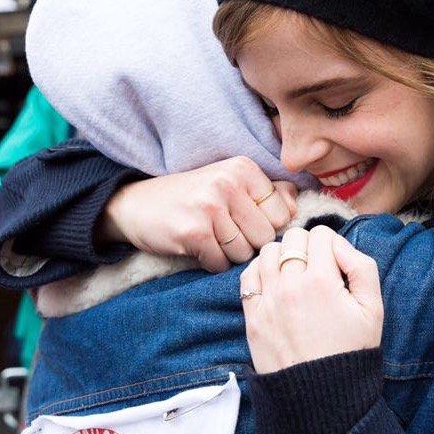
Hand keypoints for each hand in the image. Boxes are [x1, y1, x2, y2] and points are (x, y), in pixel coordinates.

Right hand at [100, 157, 298, 272]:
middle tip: (223, 233)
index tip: (242, 220)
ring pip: (244, 253)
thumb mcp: (229, 183)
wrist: (135, 205)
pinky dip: (209, 263)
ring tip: (210, 238)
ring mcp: (209, 207)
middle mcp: (227, 183)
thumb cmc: (190, 197)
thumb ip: (268, 191)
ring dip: (228, 255)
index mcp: (243, 168)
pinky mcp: (193, 232)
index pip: (281, 214)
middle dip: (247, 243)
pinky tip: (196, 247)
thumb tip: (297, 205)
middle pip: (264, 237)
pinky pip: (220, 264)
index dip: (264, 226)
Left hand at [240, 226, 382, 373]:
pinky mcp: (253, 317)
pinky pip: (248, 277)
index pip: (320, 234)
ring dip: (282, 256)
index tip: (334, 263)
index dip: (331, 244)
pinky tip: (274, 283)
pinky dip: (260, 271)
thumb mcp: (373, 309)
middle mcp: (290, 286)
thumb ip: (362, 267)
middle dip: (307, 246)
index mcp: (322, 280)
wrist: (320, 394)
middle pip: (292, 238)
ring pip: (267, 252)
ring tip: (294, 274)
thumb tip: (339, 245)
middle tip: (316, 267)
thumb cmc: (350, 352)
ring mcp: (267, 301)